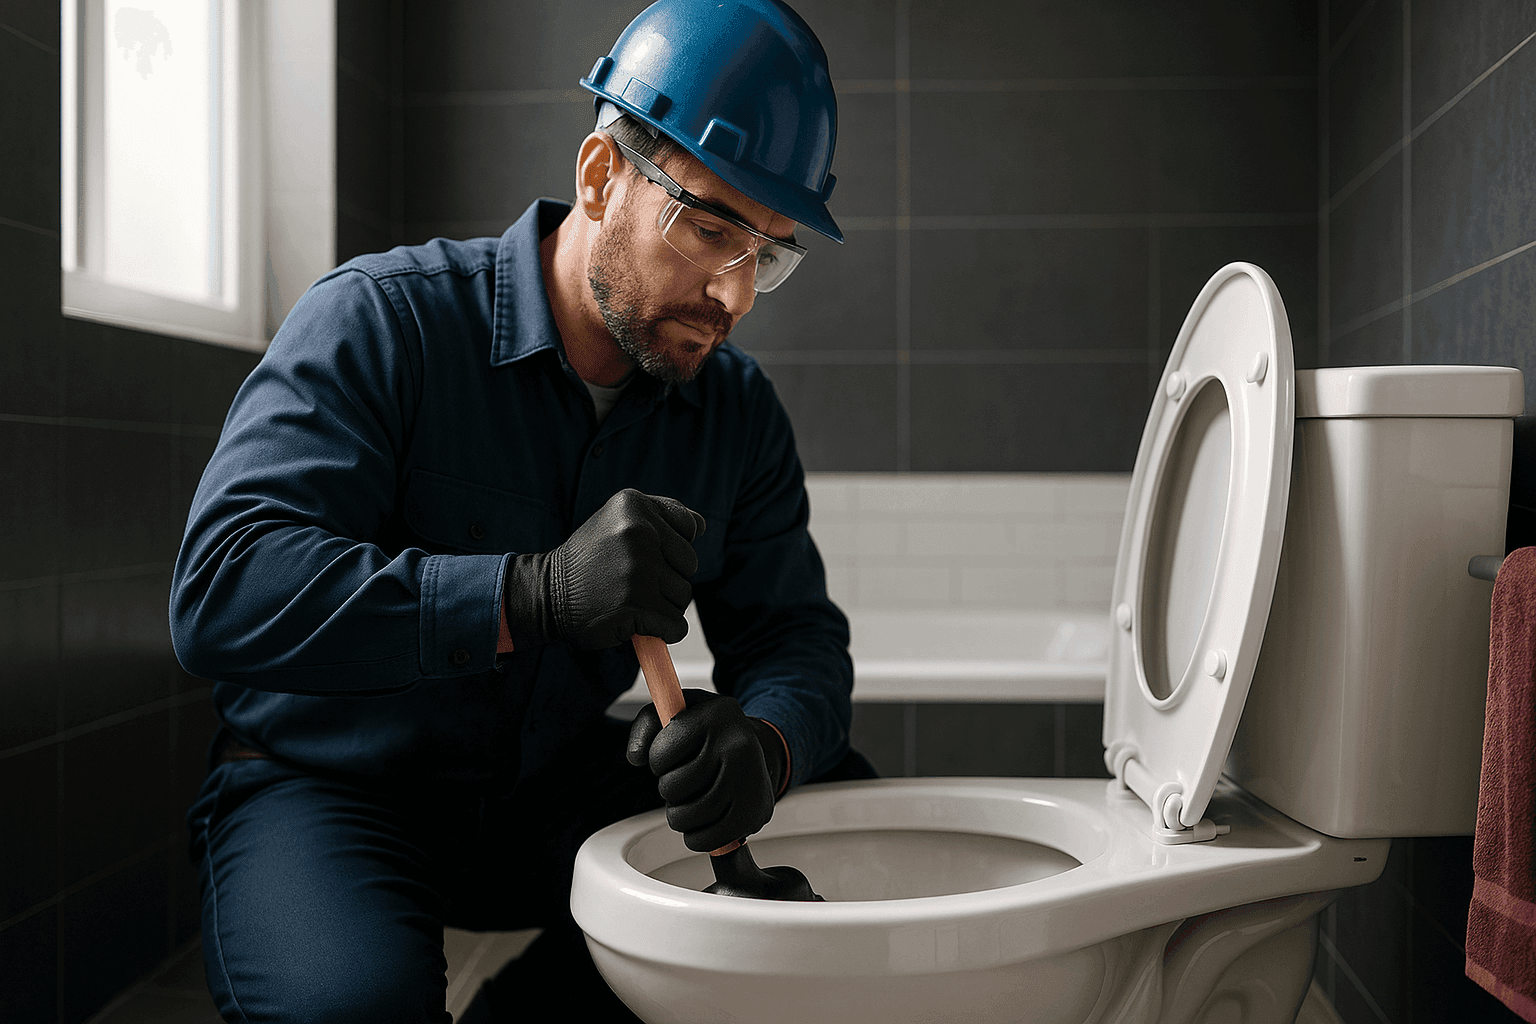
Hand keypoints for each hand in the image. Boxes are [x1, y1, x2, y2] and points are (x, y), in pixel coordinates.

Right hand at [502, 489, 704, 649]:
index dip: (670, 549)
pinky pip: (675, 625)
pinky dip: (662, 632)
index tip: (639, 554)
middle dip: (667, 578)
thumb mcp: (618, 522)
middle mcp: (638, 531)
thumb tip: (701, 526)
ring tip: (628, 599)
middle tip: (630, 581)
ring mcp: (637, 569)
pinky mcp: (636, 604)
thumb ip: (660, 516)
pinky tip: (637, 623)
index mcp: (634, 504)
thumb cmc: (590, 561)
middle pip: (689, 565)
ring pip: (683, 596)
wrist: (547, 594)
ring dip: (662, 606)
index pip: (689, 529)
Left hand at [627, 690, 785, 851]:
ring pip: (691, 816)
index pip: (662, 753)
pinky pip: (711, 838)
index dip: (657, 761)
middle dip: (667, 790)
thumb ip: (646, 725)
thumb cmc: (710, 732)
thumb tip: (636, 757)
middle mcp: (739, 745)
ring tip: (687, 802)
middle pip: (675, 787)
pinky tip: (700, 820)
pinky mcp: (756, 811)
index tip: (669, 757)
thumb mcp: (678, 711)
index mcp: (717, 716)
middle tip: (678, 783)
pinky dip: (696, 836)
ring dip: (678, 816)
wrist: (756, 747)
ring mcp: (751, 780)